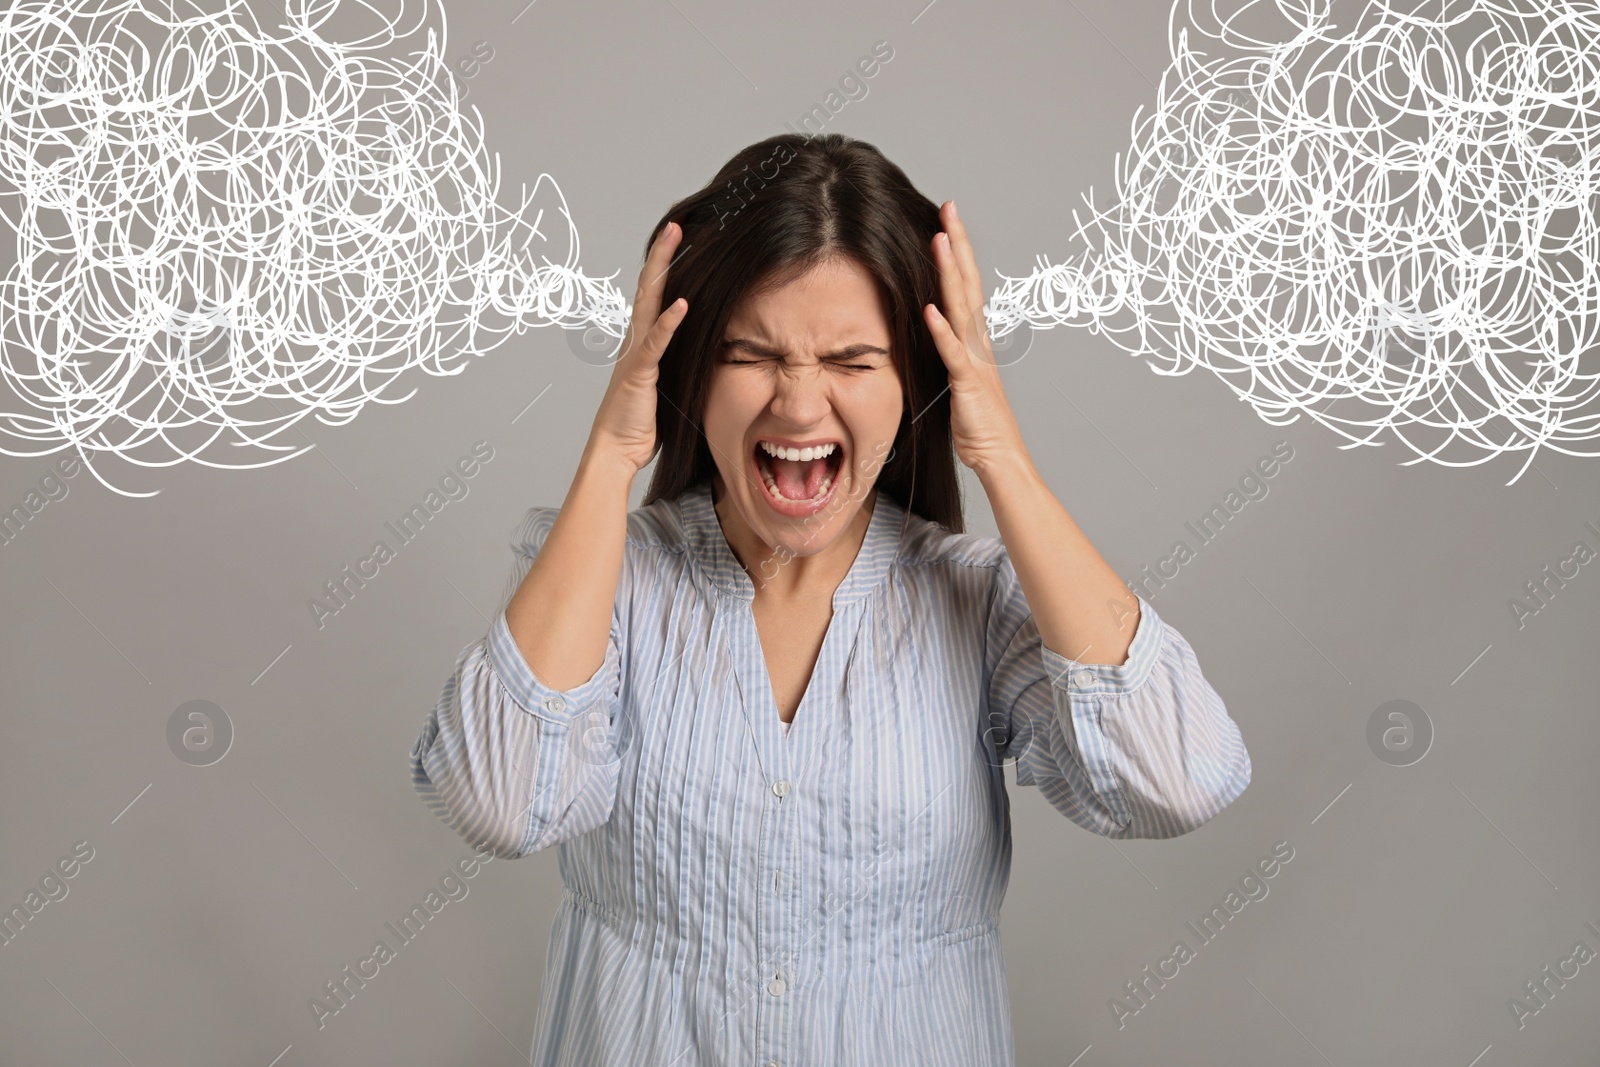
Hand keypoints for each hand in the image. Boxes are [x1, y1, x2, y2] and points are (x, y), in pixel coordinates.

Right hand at [585, 221, 689, 472]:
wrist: (615, 449)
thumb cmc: (640, 422)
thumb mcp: (667, 385)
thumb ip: (678, 364)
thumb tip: (703, 353)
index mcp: (643, 343)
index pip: (656, 296)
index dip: (666, 267)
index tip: (681, 241)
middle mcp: (636, 341)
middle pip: (649, 287)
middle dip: (663, 253)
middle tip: (677, 223)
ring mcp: (635, 354)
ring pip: (649, 302)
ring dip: (662, 270)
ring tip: (675, 240)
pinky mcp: (639, 373)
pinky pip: (655, 343)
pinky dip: (669, 323)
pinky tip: (683, 304)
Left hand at [922, 201, 1027, 477]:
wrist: (1000, 456)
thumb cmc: (979, 424)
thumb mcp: (960, 380)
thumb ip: (950, 355)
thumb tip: (935, 334)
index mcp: (975, 340)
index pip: (966, 286)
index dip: (958, 253)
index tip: (947, 221)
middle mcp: (979, 342)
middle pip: (967, 283)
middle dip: (958, 245)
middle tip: (949, 208)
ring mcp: (975, 360)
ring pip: (962, 307)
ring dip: (950, 273)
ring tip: (940, 239)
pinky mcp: (968, 382)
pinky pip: (954, 353)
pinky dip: (942, 331)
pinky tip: (930, 309)